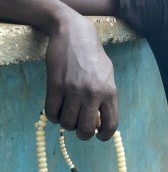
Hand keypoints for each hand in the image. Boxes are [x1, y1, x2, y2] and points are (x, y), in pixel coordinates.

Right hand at [44, 17, 117, 140]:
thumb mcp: (108, 75)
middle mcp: (93, 93)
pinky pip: (52, 112)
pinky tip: (56, 111)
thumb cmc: (93, 55)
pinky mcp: (55, 85)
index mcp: (109, 92)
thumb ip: (106, 96)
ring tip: (68, 116)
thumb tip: (102, 118)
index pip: (111, 124)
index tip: (98, 137)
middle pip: (86, 129)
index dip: (104, 136)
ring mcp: (73, 90)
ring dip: (66, 124)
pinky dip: (53, 116)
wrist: (74, 34)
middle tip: (79, 128)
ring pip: (67, 123)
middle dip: (82, 134)